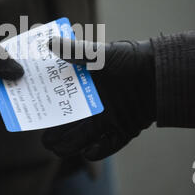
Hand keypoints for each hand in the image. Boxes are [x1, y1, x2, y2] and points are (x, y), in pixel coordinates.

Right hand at [42, 37, 155, 159]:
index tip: (35, 114)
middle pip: (68, 126)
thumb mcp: (98, 53)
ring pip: (83, 139)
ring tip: (57, 149)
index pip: (60, 103)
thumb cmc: (128, 58)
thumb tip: (48, 43)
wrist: (158, 71)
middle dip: (55, 135)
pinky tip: (87, 152)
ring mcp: (108, 119)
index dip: (48, 110)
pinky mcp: (124, 130)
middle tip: (44, 138)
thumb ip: (73, 51)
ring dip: (69, 146)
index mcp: (84, 89)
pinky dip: (98, 151)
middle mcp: (93, 106)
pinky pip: (109, 146)